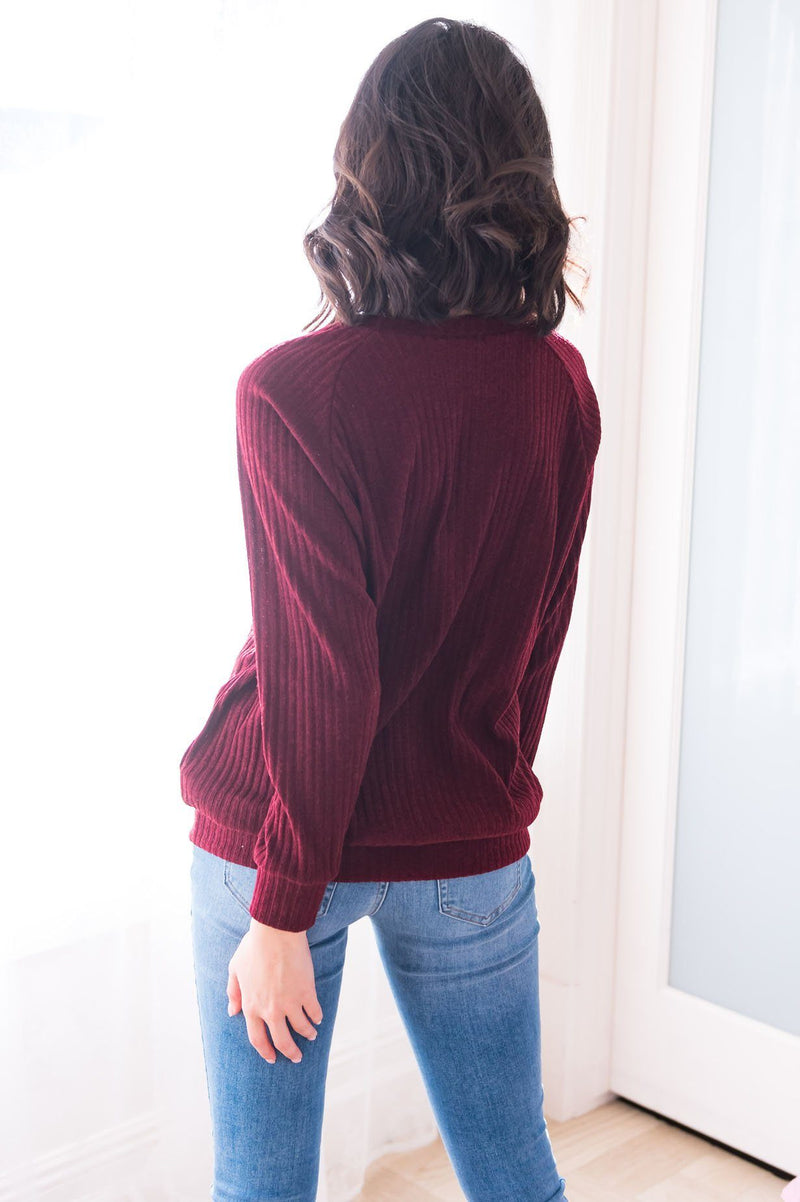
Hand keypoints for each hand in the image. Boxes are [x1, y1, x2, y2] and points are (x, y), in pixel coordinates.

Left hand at [227, 919, 323, 1063]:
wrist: (276, 932)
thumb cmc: (253, 947)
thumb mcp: (235, 969)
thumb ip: (233, 992)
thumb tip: (231, 1012)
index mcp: (251, 1006)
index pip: (257, 1038)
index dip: (265, 1051)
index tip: (271, 1057)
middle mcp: (270, 1009)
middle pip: (282, 1041)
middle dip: (290, 1052)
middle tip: (296, 1057)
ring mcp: (290, 1002)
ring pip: (301, 1029)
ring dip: (307, 1034)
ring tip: (312, 1035)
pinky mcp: (306, 992)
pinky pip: (314, 1012)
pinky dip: (317, 1017)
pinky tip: (318, 1018)